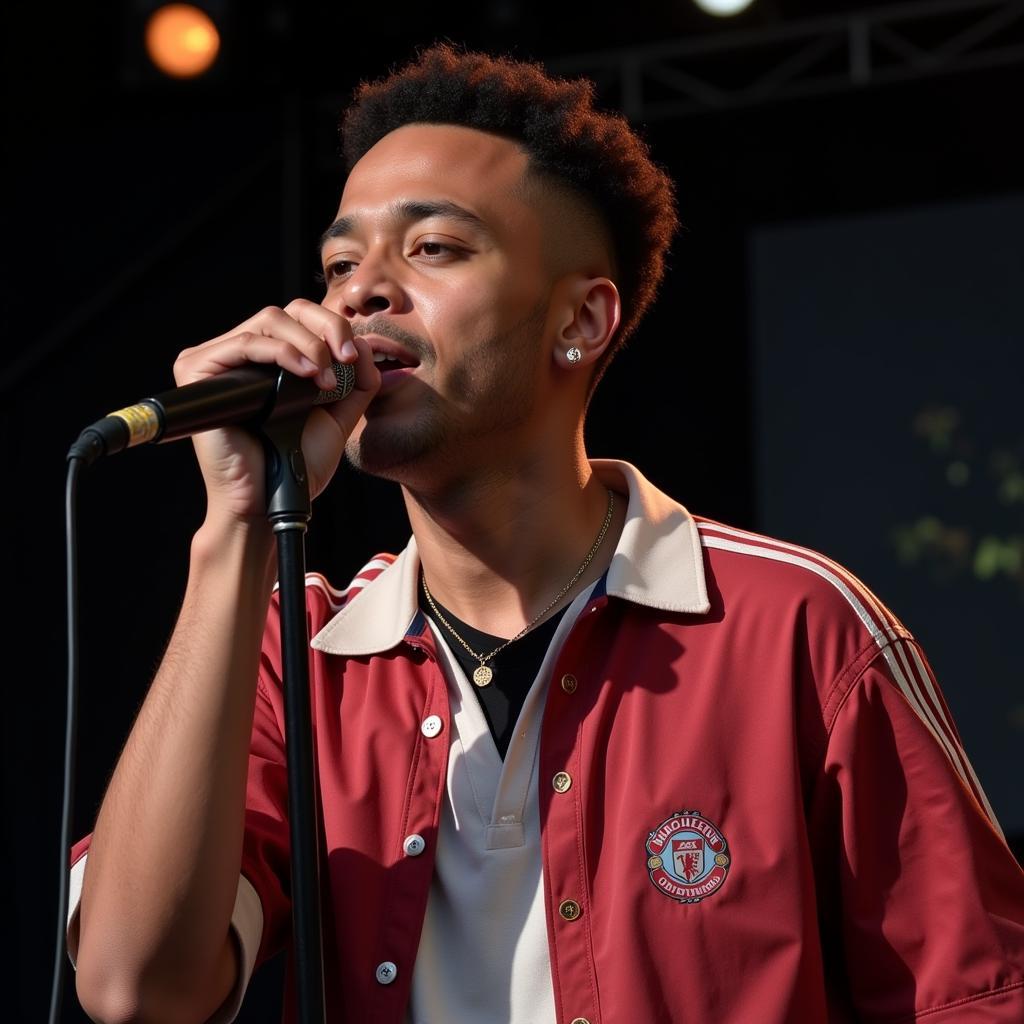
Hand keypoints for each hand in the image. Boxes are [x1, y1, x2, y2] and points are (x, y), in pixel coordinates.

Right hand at [173, 299, 379, 523]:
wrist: (269, 501)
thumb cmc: (295, 463)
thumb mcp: (337, 416)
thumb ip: (356, 383)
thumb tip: (363, 342)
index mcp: (268, 360)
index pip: (299, 317)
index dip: (332, 326)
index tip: (355, 356)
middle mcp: (239, 355)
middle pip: (285, 310)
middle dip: (326, 328)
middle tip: (346, 359)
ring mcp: (216, 361)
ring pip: (268, 320)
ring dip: (308, 343)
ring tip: (325, 378)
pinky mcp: (197, 371)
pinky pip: (243, 343)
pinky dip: (281, 352)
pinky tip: (306, 373)